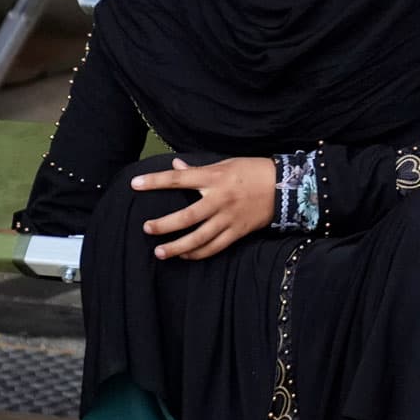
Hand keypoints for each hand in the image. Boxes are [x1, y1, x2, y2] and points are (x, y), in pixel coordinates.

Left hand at [137, 158, 277, 260]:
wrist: (284, 186)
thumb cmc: (252, 171)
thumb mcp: (225, 164)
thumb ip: (198, 169)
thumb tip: (175, 165)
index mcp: (214, 177)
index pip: (178, 178)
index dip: (155, 181)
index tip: (135, 184)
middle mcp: (219, 199)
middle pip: (186, 216)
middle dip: (164, 225)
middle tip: (147, 228)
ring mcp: (229, 218)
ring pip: (199, 237)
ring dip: (177, 246)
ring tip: (160, 252)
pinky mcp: (238, 232)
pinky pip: (215, 247)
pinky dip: (198, 253)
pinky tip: (185, 255)